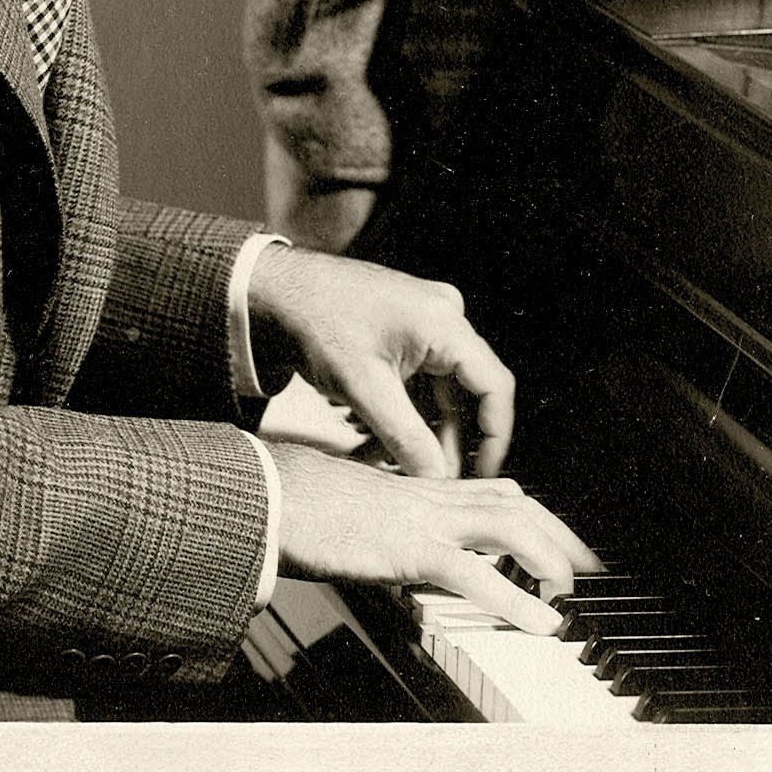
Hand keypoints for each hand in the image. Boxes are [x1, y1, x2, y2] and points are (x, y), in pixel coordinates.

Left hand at [242, 247, 516, 479]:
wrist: (276, 290)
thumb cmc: (317, 322)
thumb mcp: (364, 389)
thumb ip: (406, 438)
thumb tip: (439, 479)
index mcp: (445, 323)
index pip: (494, 385)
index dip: (496, 435)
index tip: (483, 475)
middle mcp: (443, 317)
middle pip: (466, 391)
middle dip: (447, 440)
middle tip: (430, 481)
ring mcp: (424, 322)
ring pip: (439, 389)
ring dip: (419, 430)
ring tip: (387, 465)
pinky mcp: (404, 330)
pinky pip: (419, 379)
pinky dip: (403, 411)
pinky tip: (375, 441)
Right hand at [265, 441, 597, 633]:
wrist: (271, 495)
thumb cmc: (305, 506)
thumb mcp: (362, 516)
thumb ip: (392, 528)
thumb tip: (408, 552)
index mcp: (424, 491)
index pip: (498, 495)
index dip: (537, 518)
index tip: (561, 543)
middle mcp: (434, 498)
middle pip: (520, 506)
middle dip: (560, 537)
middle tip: (590, 570)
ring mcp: (425, 521)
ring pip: (510, 530)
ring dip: (549, 560)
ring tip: (572, 592)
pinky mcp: (409, 549)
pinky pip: (474, 575)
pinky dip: (514, 599)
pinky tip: (540, 622)